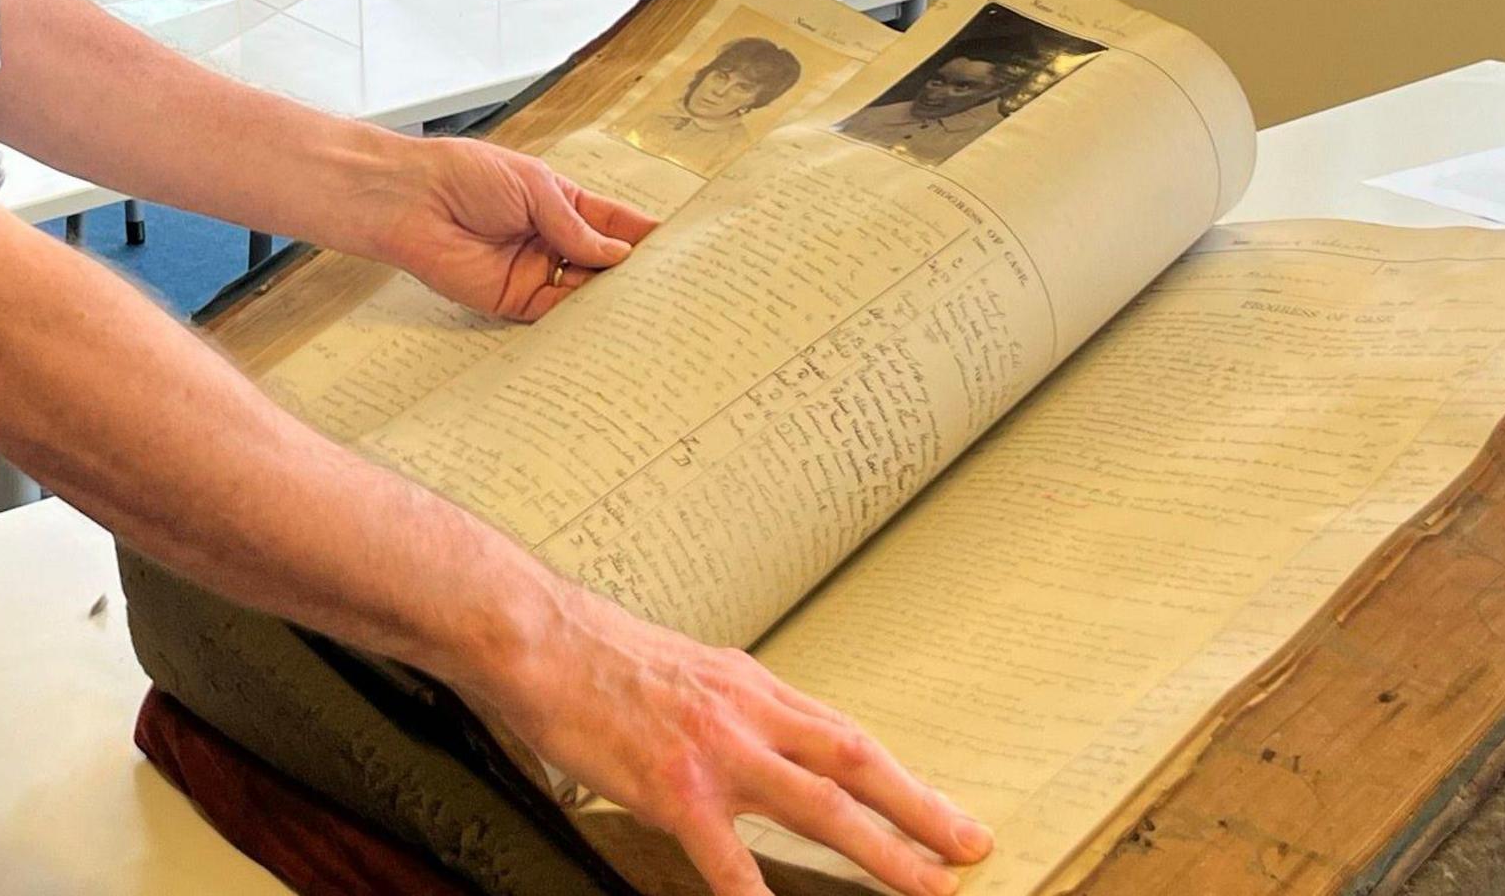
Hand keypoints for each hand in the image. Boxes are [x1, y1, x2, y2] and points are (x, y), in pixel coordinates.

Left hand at [344, 133, 657, 321]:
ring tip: (651, 316)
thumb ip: (576, 225)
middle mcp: (555, 242)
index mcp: (565, 205)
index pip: (617, 224)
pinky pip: (554, 318)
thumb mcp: (535, 187)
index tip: (683, 251)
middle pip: (606, 266)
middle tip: (675, 295)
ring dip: (612, 305)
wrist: (411, 200)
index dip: (647, 237)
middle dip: (637, 278)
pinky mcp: (513, 302)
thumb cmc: (466, 175)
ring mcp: (536, 273)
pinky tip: (605, 327)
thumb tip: (620, 254)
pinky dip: (578, 324)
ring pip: (585, 295)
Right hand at [485, 584, 990, 895]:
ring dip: (882, 850)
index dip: (902, 777)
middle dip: (921, 810)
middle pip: (856, 762)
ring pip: (819, 806)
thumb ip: (729, 708)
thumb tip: (759, 740)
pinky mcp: (672, 787)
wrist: (532, 634)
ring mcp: (714, 750)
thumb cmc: (593, 654)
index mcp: (750, 686)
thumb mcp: (683, 669)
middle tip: (971, 847)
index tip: (942, 812)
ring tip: (926, 887)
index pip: (844, 735)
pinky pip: (727, 859)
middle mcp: (746, 712)